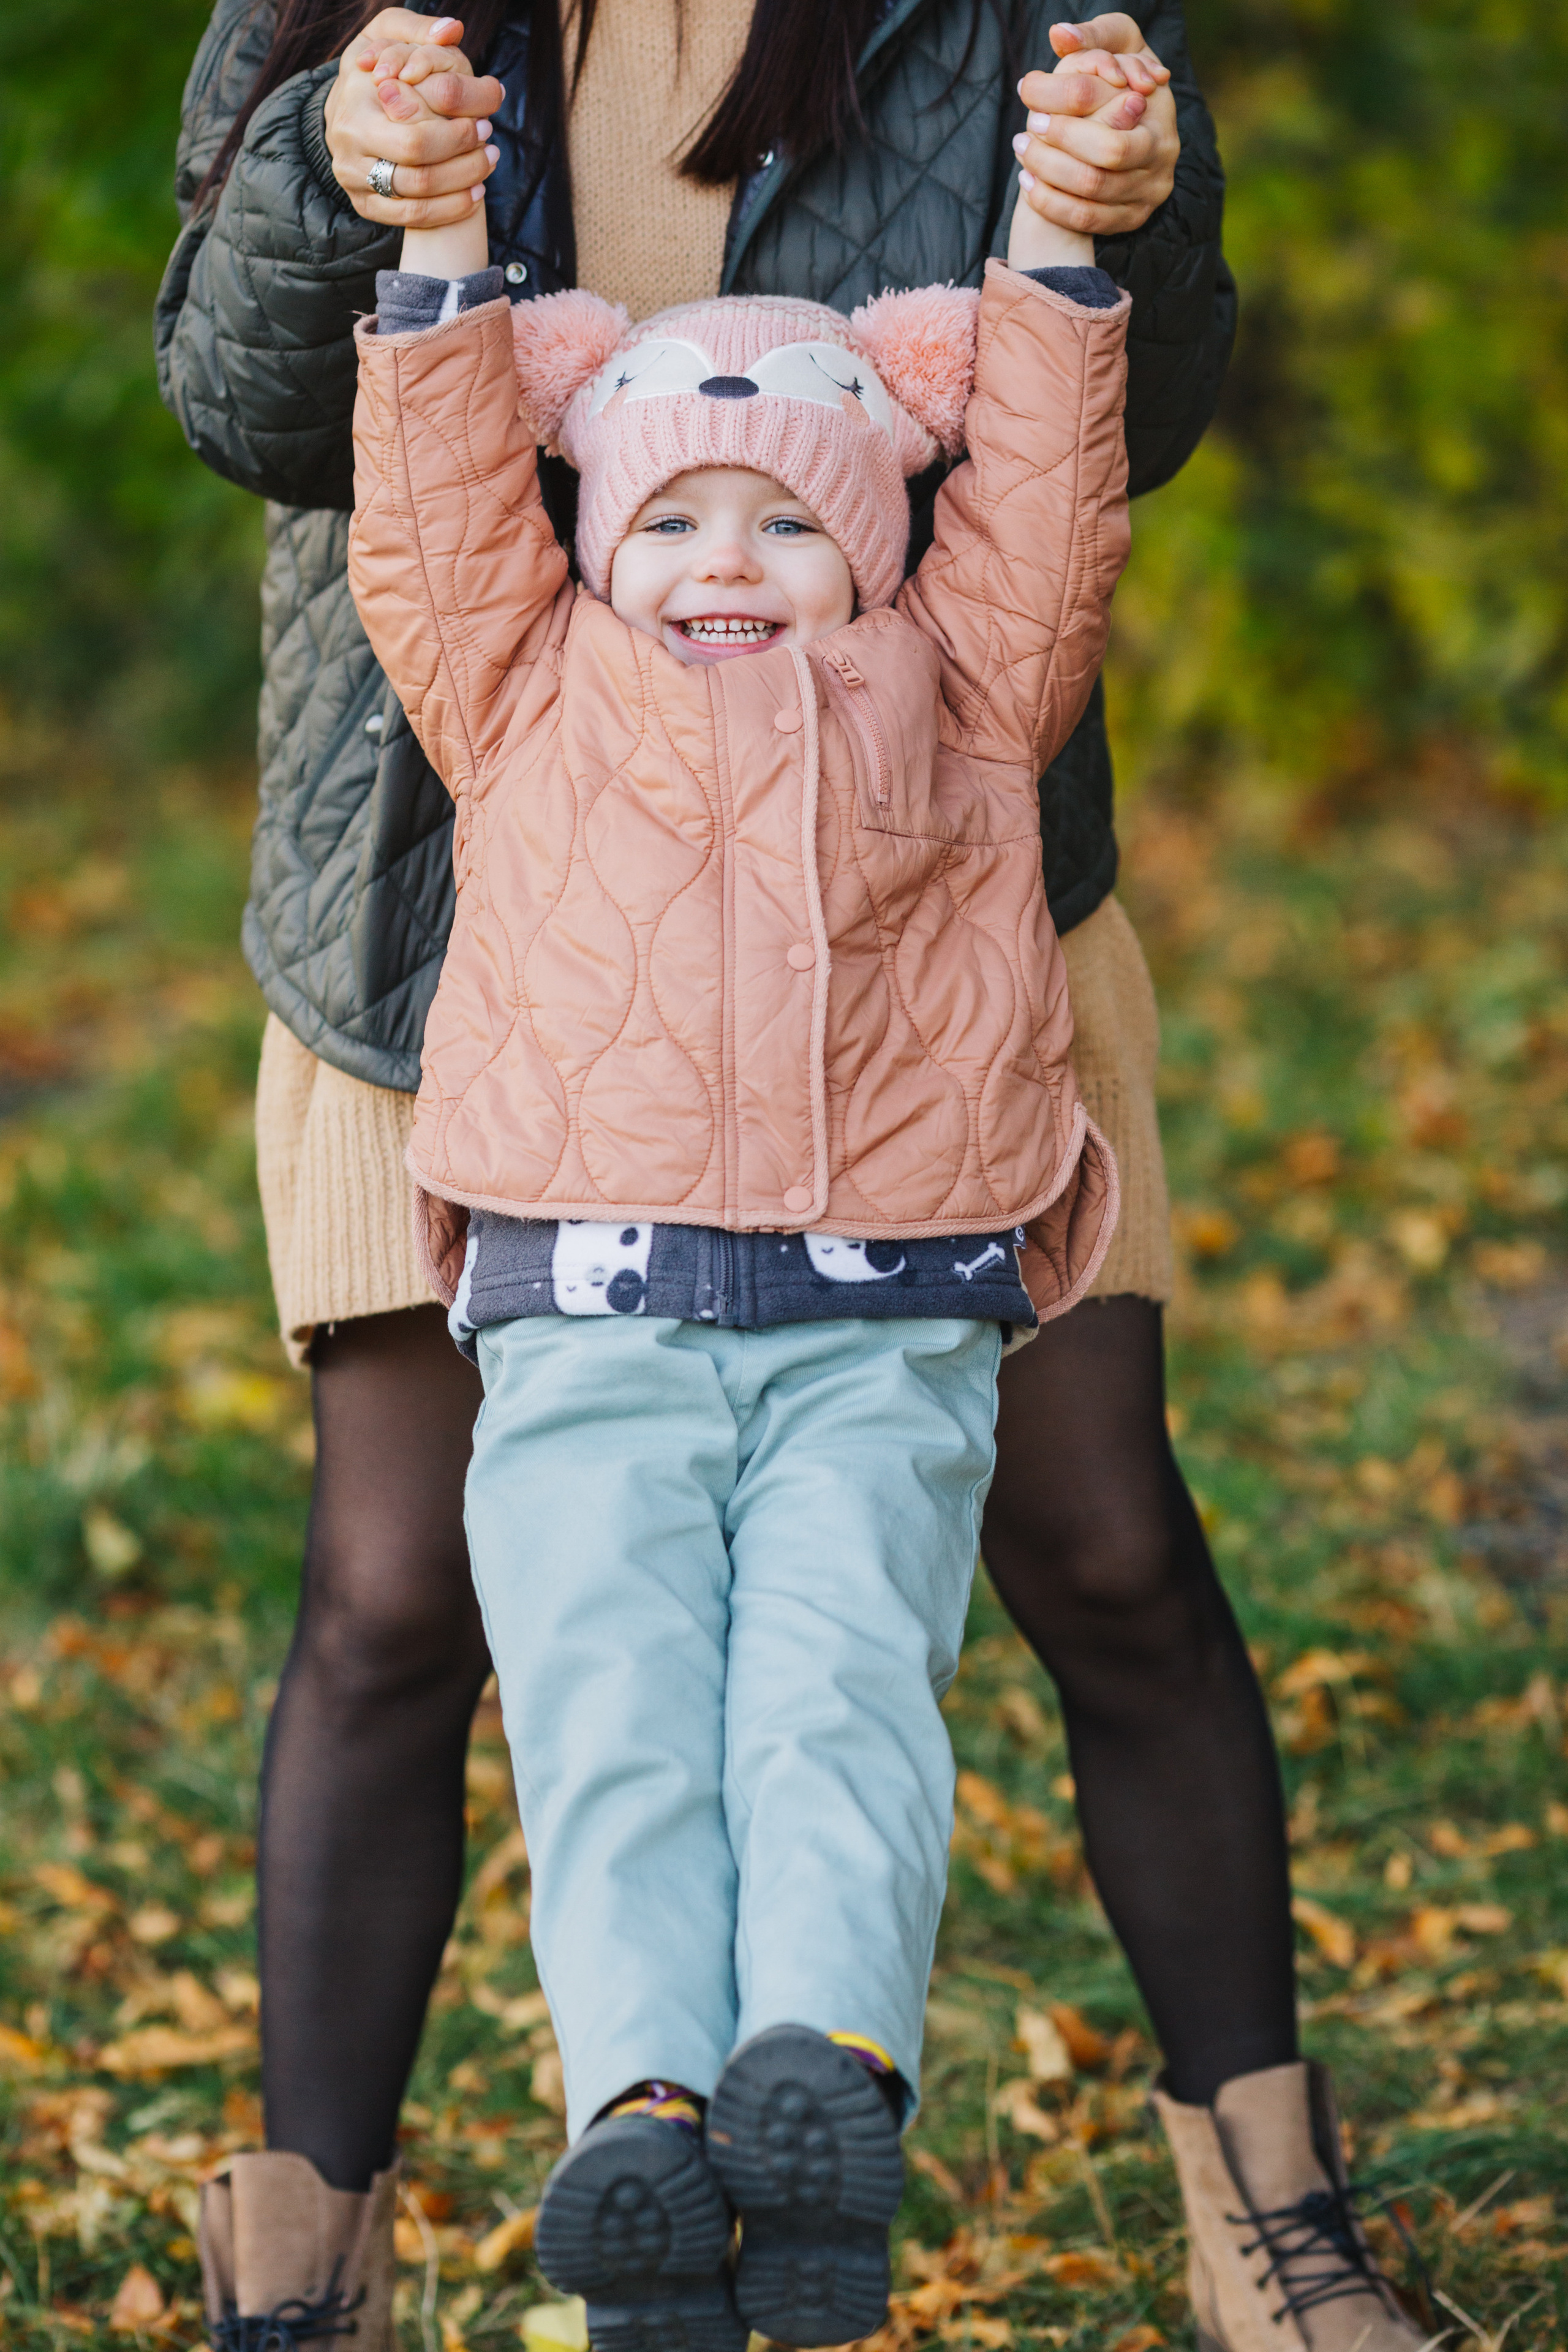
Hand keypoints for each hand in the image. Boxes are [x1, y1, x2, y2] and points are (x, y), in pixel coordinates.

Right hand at [323, 11, 502, 230]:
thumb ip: (418, 28)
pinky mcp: (363, 203)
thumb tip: (452, 32)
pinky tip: (473, 194)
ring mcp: (352, 177)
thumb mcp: (388, 34)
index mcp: (355, 102)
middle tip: (490, 144)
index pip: (416, 132)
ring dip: (461, 185)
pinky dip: (448, 210)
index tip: (485, 120)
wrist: (344, 106)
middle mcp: (349, 143)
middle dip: (463, 160)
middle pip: (419, 168)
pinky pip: (410, 217)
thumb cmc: (376, 67)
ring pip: (418, 197)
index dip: (457, 133)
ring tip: (487, 166)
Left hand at [1013, 14, 1179, 243]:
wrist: (1140, 129)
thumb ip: (1093, 35)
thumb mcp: (1117, 44)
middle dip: (1059, 140)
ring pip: (1093, 188)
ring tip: (1021, 152)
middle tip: (1027, 126)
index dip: (1061, 95)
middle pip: (1107, 152)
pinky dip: (1052, 203)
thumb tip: (1061, 35)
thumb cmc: (1122, 78)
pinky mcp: (1133, 218)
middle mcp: (1162, 150)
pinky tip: (1028, 183)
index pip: (1105, 102)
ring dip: (1048, 172)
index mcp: (1158, 105)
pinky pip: (1087, 220)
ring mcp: (1151, 189)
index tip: (1028, 90)